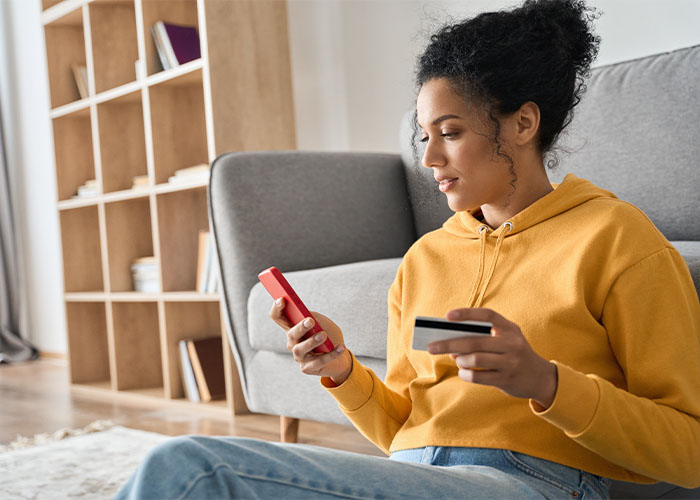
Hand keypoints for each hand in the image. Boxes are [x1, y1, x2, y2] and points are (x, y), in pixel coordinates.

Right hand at [269, 298, 352, 384]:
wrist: (340, 355)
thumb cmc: (329, 335)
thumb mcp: (322, 322)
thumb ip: (314, 318)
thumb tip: (308, 317)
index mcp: (293, 328)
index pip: (278, 317)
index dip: (277, 309)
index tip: (282, 299)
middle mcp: (293, 342)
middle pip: (291, 334)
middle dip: (300, 327)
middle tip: (310, 321)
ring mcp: (299, 356)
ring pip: (300, 349)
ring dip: (312, 341)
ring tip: (324, 335)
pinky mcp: (308, 368)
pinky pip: (319, 361)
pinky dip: (331, 354)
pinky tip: (341, 347)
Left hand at [427, 308, 557, 408]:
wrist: (540, 377)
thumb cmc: (513, 354)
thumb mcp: (505, 340)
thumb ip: (482, 338)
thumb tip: (451, 341)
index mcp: (510, 328)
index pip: (487, 315)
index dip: (467, 314)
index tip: (447, 316)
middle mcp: (512, 343)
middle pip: (475, 341)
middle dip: (449, 343)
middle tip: (431, 347)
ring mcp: (511, 362)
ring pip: (476, 359)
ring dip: (460, 360)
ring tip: (457, 360)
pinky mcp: (507, 379)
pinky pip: (478, 376)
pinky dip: (466, 374)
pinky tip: (463, 372)